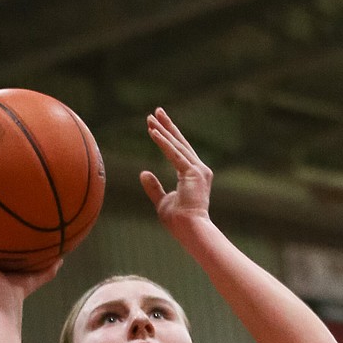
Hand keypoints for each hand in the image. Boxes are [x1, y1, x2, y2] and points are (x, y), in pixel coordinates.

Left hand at [140, 108, 211, 232]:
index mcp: (193, 176)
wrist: (191, 231)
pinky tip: (152, 132)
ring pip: (176, 145)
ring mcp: (198, 170)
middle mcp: (199, 170)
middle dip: (167, 126)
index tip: (156, 125)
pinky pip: (174, 154)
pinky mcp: (193, 172)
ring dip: (162, 130)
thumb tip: (143, 172)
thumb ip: (154, 187)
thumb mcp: (162, 202)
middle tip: (156, 111)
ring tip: (150, 117)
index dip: (168, 137)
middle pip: (180, 143)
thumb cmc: (179, 222)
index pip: (179, 152)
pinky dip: (162, 142)